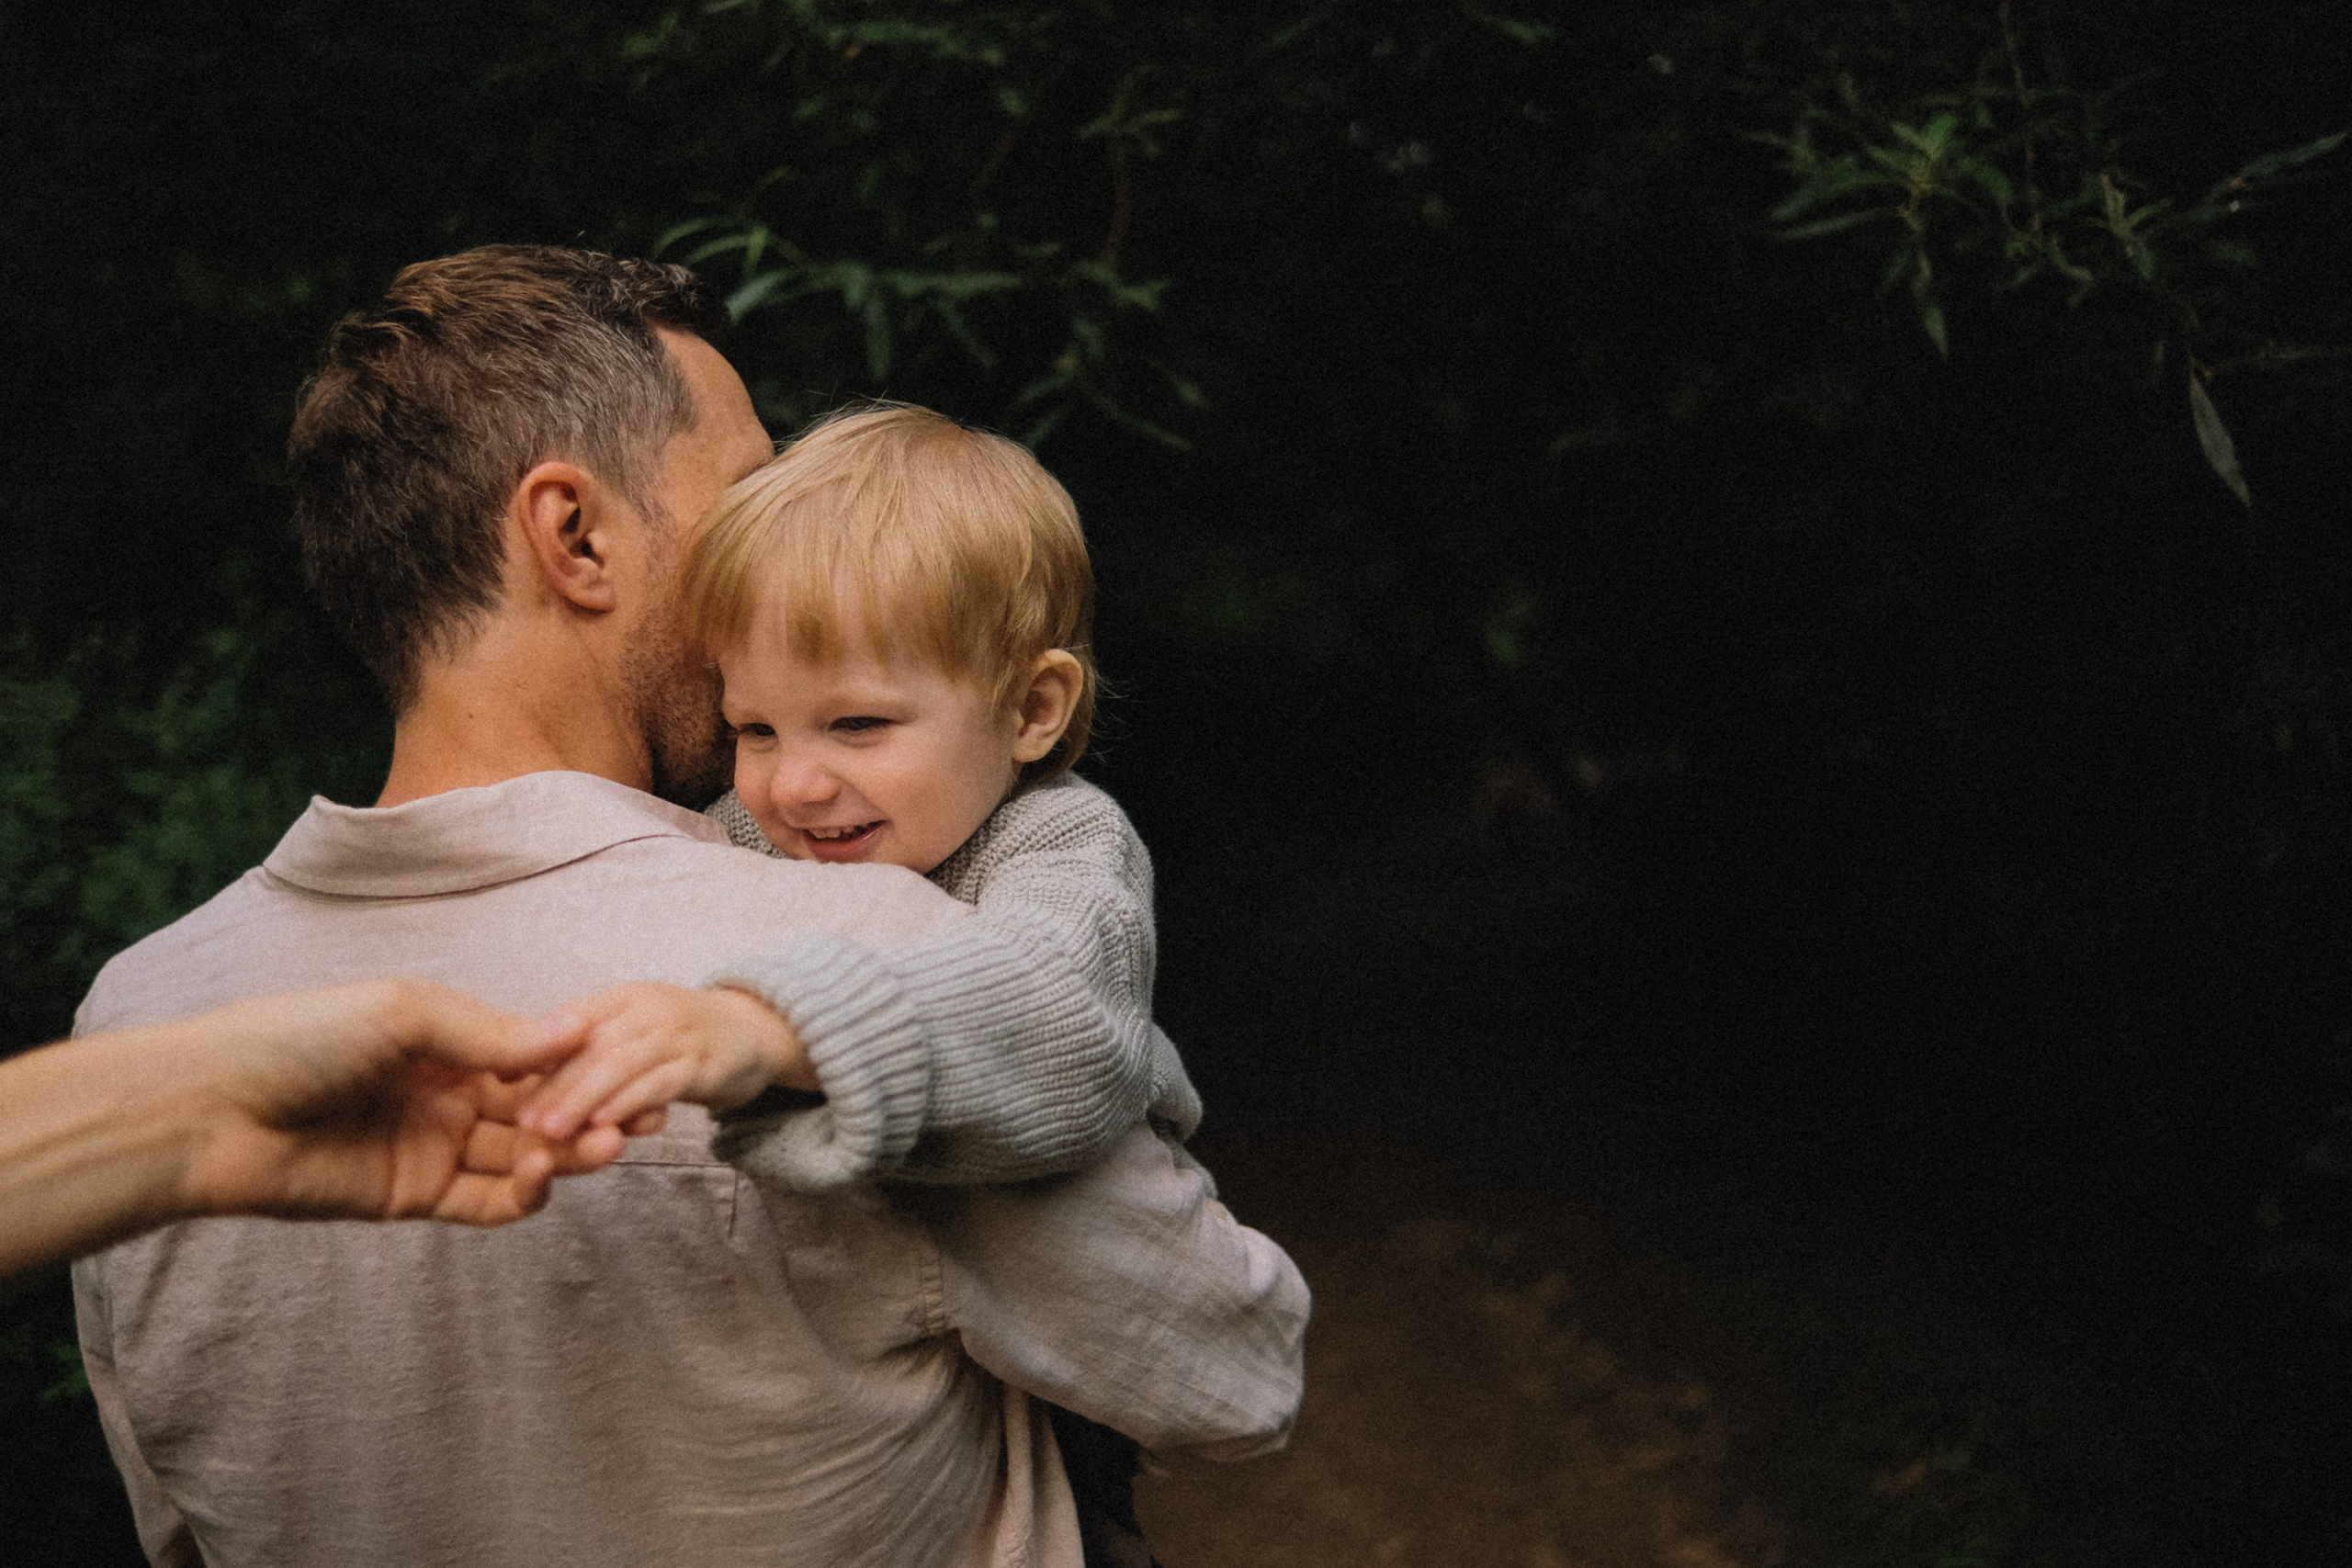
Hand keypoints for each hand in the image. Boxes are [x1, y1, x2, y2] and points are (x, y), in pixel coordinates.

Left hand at [177, 978, 626, 1225]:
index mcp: (445, 1040)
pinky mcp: (412, 1196)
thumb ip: (490, 1033)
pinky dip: (522, 1196)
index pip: (533, 1056)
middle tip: (633, 1123)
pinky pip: (483, 1203)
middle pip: (537, 1110)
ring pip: (520, 1156)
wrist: (213, 1110)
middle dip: (588, 1115)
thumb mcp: (404, 1013)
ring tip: (602, 1149)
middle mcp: (446, 1093)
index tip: (634, 1071)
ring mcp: (432, 1146)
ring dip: (566, 1155)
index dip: (584, 1067)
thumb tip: (571, 1037)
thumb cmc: (298, 1038)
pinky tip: (543, 1181)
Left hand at [518, 983, 816, 1140]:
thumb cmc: (680, 1036)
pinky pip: (661, 1083)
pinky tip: (605, 1125)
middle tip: (523, 1121)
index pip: (571, 1019)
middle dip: (555, 1084)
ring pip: (621, 1063)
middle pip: (593, 1044)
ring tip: (552, 1131)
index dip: (535, 1048)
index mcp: (622, 997)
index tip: (500, 1081)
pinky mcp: (704, 1064)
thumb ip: (585, 1046)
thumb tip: (514, 1071)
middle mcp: (648, 1008)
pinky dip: (630, 1103)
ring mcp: (678, 1033)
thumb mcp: (631, 1028)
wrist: (756, 1030)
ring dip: (583, 1098)